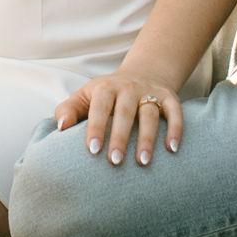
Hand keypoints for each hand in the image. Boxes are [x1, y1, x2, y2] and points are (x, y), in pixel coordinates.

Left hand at [53, 71, 182, 166]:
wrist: (142, 73)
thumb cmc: (105, 95)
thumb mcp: (85, 96)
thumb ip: (69, 110)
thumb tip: (60, 128)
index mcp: (105, 88)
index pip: (99, 106)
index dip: (96, 127)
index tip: (92, 150)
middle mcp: (128, 88)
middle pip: (124, 112)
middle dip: (120, 137)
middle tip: (114, 162)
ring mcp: (150, 92)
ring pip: (150, 113)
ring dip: (147, 137)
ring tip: (143, 162)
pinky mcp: (169, 98)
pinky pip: (175, 112)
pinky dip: (176, 129)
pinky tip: (172, 149)